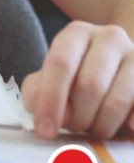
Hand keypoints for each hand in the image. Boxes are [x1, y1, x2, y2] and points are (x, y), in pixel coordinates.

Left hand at [22, 20, 133, 138]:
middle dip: (78, 116)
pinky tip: (126, 129)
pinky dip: (130, 125)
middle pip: (90, 85)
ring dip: (101, 126)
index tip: (45, 130)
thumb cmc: (78, 76)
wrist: (118, 69)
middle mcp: (110, 38)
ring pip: (117, 101)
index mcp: (77, 33)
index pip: (61, 63)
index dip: (51, 99)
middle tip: (73, 127)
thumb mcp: (51, 78)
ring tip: (94, 127)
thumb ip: (37, 91)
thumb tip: (40, 112)